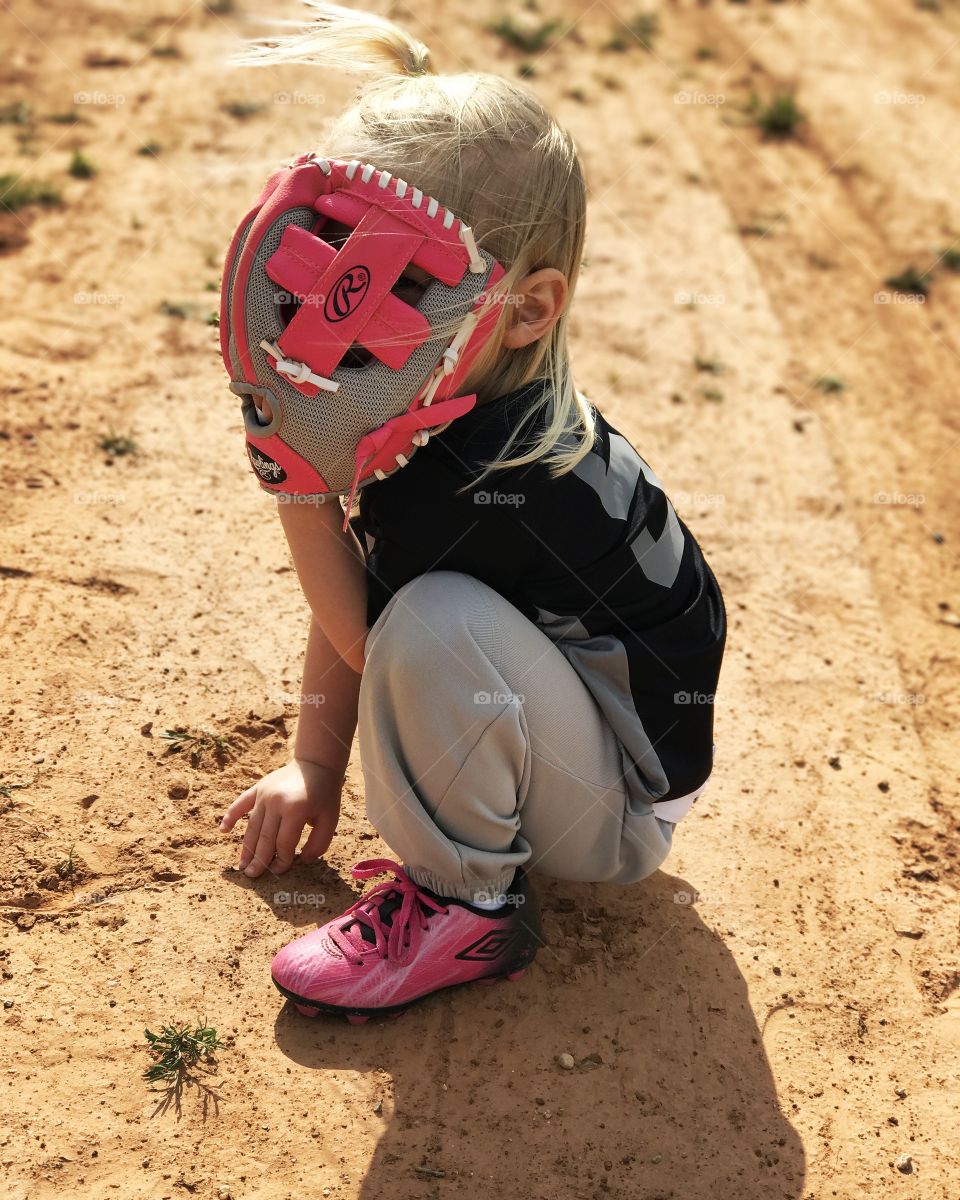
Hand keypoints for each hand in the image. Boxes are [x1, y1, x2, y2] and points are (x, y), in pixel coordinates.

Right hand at [219, 759, 341, 877]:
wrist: (317, 763)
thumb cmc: (325, 794)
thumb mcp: (331, 819)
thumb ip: (320, 843)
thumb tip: (302, 861)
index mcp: (295, 810)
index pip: (284, 843)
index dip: (281, 860)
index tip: (279, 871)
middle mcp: (275, 802)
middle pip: (264, 837)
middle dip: (259, 859)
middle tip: (252, 876)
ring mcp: (264, 794)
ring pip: (252, 826)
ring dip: (246, 847)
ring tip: (243, 865)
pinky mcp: (258, 788)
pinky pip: (240, 804)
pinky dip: (230, 816)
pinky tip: (223, 830)